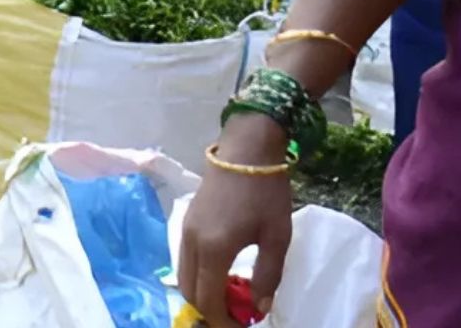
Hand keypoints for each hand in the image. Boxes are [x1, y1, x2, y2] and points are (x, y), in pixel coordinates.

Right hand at [177, 115, 292, 327]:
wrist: (245, 150)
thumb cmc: (265, 193)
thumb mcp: (277, 237)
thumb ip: (267, 275)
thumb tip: (258, 306)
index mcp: (214, 249)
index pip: (209, 299)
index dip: (223, 321)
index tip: (243, 325)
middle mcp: (191, 243)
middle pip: (189, 291)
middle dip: (211, 310)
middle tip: (238, 315)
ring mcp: (184, 231)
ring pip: (184, 276)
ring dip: (204, 293)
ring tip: (233, 295)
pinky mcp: (186, 223)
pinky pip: (185, 261)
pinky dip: (199, 276)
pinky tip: (224, 273)